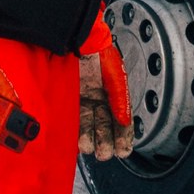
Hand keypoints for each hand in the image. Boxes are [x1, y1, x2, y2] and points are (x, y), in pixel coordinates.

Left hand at [79, 38, 133, 160]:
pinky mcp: (68, 98)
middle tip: (104, 154)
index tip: (123, 149)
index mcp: (114, 94)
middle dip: (106, 141)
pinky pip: (74, 118)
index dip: (123, 136)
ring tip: (90, 148)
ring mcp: (83, 99)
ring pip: (89, 125)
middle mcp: (99, 98)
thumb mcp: (115, 77)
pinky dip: (77, 131)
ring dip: (90, 139)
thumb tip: (125, 120)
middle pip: (104, 126)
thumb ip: (120, 99)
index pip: (121, 120)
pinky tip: (78, 140)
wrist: (77, 39)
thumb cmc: (99, 53)